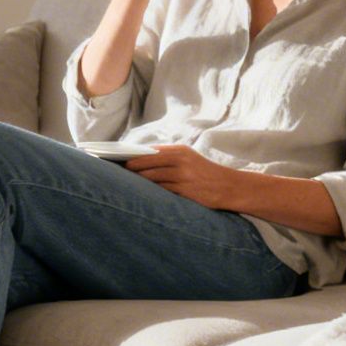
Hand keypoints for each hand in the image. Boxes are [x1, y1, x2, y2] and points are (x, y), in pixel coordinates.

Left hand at [125, 144, 243, 210]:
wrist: (229, 187)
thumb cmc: (205, 174)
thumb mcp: (189, 160)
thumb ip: (168, 159)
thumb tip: (140, 161)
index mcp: (180, 151)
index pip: (150, 151)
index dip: (133, 155)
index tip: (119, 159)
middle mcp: (180, 161)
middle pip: (147, 163)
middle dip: (131, 168)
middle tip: (116, 173)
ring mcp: (183, 176)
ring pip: (152, 177)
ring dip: (137, 181)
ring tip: (124, 184)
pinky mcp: (185, 191)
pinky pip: (161, 191)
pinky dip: (150, 192)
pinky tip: (141, 195)